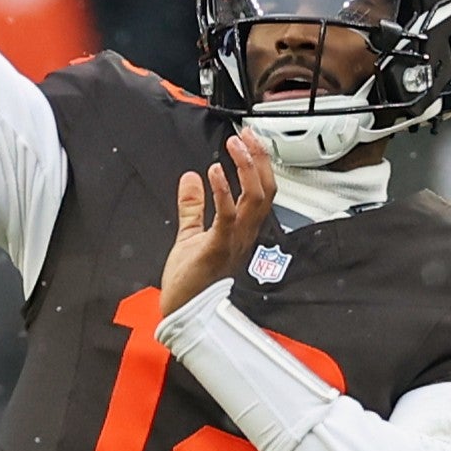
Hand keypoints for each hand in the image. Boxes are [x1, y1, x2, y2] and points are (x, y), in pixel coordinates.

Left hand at [159, 131, 274, 316]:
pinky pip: (228, 217)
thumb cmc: (190, 283)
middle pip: (266, 191)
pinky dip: (223, 191)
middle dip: (259, 159)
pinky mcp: (218, 248)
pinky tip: (214, 172)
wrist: (184, 314)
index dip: (260, 164)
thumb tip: (190, 178)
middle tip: (247, 135)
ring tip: (234, 146)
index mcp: (241, 231)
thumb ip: (192, 206)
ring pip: (254, 199)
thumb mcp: (189, 235)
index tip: (249, 140)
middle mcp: (244, 235)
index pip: (262, 191)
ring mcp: (234, 241)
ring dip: (245, 169)